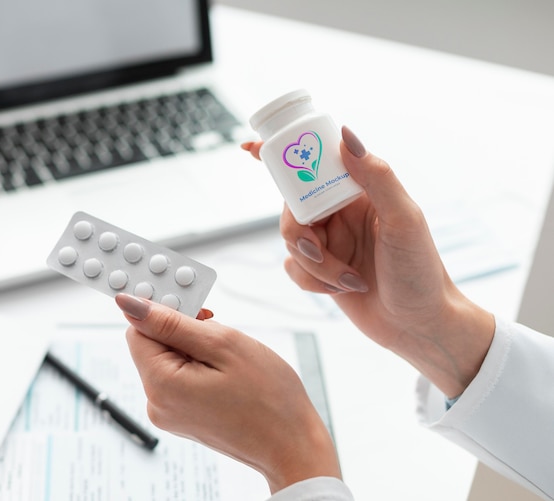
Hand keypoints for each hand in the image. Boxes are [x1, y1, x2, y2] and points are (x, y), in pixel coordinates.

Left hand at [115, 293, 340, 493]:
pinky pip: (181, 378)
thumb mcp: (222, 345)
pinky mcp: (184, 419)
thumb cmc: (268, 396)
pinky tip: (226, 371)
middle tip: (219, 330)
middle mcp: (157, 404)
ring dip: (195, 347)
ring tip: (229, 357)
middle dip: (184, 329)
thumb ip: (172, 322)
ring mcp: (170, 415)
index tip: (198, 308)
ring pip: (170, 360)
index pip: (138, 329)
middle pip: (153, 345)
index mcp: (161, 384)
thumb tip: (128, 304)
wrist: (293, 445)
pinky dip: (200, 366)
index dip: (166, 311)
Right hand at [242, 126, 494, 397]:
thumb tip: (345, 135)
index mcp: (358, 192)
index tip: (249, 146)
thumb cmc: (420, 271)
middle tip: (318, 249)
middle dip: (300, 233)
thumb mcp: (404, 219)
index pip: (316, 163)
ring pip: (291, 242)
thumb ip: (377, 176)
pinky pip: (293, 268)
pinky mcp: (320, 271)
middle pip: (292, 208)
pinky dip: (312, 281)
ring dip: (316, 266)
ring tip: (348, 279)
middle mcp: (340, 214)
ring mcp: (329, 242)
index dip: (283, 154)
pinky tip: (341, 289)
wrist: (417, 325)